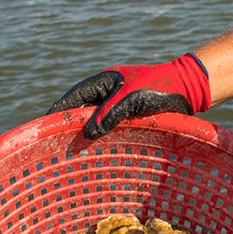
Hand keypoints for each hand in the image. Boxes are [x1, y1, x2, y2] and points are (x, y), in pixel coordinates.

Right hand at [47, 53, 210, 138]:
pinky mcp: (130, 114)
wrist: (189, 88)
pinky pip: (110, 127)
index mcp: (103, 81)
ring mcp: (118, 102)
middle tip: (55, 145)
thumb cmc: (161, 88)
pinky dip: (101, 137)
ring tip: (72, 152)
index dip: (58, 112)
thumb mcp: (132, 99)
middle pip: (81, 110)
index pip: (73, 98)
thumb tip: (88, 133)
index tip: (43, 127)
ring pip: (95, 120)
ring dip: (86, 134)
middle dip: (69, 126)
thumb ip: (109, 114)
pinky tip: (97, 151)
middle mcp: (107, 91)